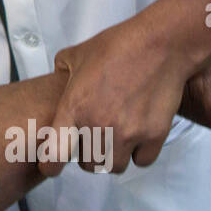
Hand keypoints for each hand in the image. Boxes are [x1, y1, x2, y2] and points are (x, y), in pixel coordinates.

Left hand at [46, 21, 190, 175]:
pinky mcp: (154, 135)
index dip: (51, 165)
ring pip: (115, 167)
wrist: (160, 44)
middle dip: (88, 156)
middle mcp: (98, 126)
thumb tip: (56, 78)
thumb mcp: (76, 54)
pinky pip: (142, 161)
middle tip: (93, 140)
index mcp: (74, 108)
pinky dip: (140, 153)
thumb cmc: (117, 46)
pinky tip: (138, 135)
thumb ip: (61, 71)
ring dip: (113, 157)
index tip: (54, 164)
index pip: (54, 156)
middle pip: (88, 165)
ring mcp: (128, 133)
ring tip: (115, 139)